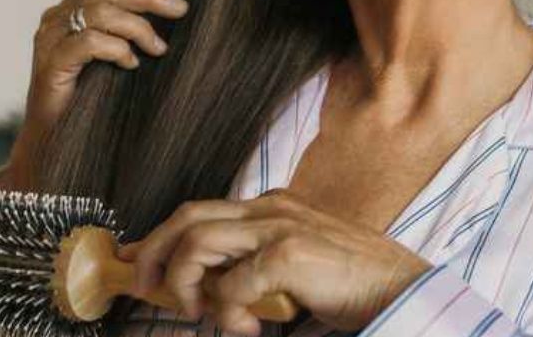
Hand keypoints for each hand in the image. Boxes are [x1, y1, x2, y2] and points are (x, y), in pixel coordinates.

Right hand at [8, 0, 188, 185]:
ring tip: (157, 50)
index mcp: (70, 11)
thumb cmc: (89, 102)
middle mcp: (56, 20)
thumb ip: (128, 33)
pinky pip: (87, 43)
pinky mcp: (49, 66)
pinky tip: (130, 64)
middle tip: (180, 11)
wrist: (54, 144)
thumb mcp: (114, 59)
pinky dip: (115, 49)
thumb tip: (172, 14)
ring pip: (99, 12)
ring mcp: (48, 41)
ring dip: (137, 28)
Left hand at [115, 189, 432, 335]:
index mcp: (271, 206)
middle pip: (187, 217)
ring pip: (197, 244)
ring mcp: (280, 227)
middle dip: (153, 253)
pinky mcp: (289, 255)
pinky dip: (227, 313)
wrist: (401, 286)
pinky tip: (249, 330)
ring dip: (185, 285)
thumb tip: (206, 288)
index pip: (199, 211)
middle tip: (147, 290)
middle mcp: (271, 208)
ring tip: (203, 315)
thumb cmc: (351, 280)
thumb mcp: (294, 264)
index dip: (157, 236)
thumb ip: (254, 265)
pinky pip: (231, 285)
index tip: (131, 261)